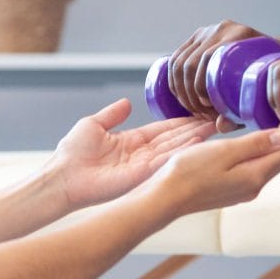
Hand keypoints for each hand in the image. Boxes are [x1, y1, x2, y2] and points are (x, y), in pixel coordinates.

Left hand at [46, 97, 215, 209]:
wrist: (63, 176)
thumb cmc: (72, 154)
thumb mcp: (94, 125)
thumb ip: (113, 114)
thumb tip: (126, 102)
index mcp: (132, 141)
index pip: (163, 129)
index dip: (181, 121)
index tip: (199, 112)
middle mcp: (141, 154)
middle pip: (174, 139)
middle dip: (195, 129)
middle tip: (216, 118)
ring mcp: (143, 166)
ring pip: (174, 149)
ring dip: (194, 139)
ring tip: (214, 127)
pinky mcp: (141, 175)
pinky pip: (165, 162)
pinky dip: (181, 152)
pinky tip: (197, 141)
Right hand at [147, 122, 279, 216]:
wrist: (163, 200)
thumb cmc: (187, 174)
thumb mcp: (223, 153)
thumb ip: (254, 144)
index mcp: (255, 175)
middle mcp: (253, 185)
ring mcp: (242, 189)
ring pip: (271, 162)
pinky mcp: (231, 188)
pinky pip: (257, 166)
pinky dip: (267, 153)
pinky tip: (264, 145)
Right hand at [165, 19, 274, 128]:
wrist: (275, 56)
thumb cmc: (272, 79)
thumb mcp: (263, 94)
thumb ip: (244, 112)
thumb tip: (219, 125)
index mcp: (240, 34)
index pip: (208, 59)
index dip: (201, 88)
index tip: (208, 110)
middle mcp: (222, 29)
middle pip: (191, 62)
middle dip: (189, 93)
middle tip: (200, 114)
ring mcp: (208, 32)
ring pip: (180, 61)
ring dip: (180, 89)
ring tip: (193, 108)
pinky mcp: (198, 39)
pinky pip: (176, 58)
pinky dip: (174, 79)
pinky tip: (179, 95)